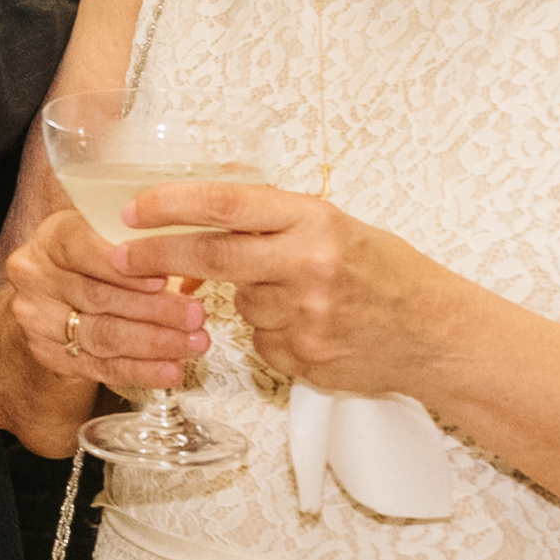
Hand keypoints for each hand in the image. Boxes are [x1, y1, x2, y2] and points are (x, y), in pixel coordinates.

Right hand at [0, 197, 214, 404]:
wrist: (54, 293)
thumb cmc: (93, 257)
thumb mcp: (109, 233)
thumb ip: (138, 242)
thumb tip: (191, 255)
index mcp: (51, 239)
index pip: (83, 250)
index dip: (125, 269)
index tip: (165, 279)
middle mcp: (35, 278)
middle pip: (97, 297)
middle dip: (154, 310)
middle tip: (195, 316)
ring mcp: (37, 319)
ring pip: (100, 335)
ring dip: (152, 343)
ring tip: (191, 344)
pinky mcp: (48, 353)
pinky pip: (98, 367)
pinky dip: (138, 371)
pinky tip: (167, 371)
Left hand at [152, 185, 443, 402]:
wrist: (438, 335)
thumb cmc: (388, 275)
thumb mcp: (339, 228)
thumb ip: (276, 220)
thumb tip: (206, 204)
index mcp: (316, 221)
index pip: (227, 203)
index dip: (171, 205)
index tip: (132, 209)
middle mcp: (307, 264)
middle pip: (211, 255)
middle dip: (157, 256)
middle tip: (121, 257)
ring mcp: (303, 314)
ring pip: (239, 303)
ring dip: (250, 299)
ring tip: (303, 298)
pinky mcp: (301, 355)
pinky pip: (261, 340)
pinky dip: (274, 332)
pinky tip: (314, 328)